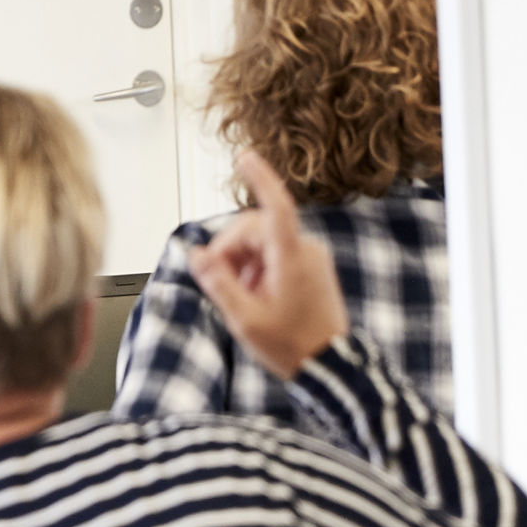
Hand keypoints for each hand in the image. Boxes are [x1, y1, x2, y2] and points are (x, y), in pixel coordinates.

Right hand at [188, 185, 348, 380]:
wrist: (330, 368)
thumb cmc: (293, 346)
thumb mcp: (245, 319)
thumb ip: (219, 283)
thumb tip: (197, 255)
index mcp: (292, 258)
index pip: (276, 206)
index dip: (260, 179)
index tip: (244, 157)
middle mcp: (305, 251)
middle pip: (256, 228)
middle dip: (230, 248)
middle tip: (217, 281)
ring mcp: (311, 259)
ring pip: (263, 242)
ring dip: (242, 262)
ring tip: (240, 297)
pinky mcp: (311, 269)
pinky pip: (275, 255)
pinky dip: (256, 269)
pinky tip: (254, 297)